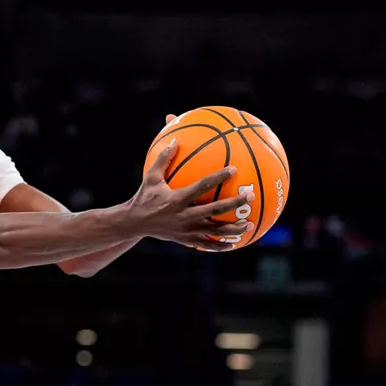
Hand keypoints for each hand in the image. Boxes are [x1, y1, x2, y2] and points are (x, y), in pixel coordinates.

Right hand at [127, 119, 252, 248]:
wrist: (134, 223)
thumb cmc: (144, 197)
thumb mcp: (151, 178)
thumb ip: (163, 159)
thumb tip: (174, 139)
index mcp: (177, 199)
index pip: (202, 186)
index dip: (218, 178)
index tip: (234, 170)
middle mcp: (184, 216)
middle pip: (215, 210)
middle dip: (235, 203)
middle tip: (250, 196)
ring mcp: (187, 230)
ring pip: (215, 231)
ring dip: (234, 228)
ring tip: (250, 224)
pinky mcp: (186, 240)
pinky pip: (206, 244)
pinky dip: (220, 245)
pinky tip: (233, 244)